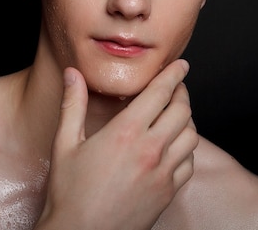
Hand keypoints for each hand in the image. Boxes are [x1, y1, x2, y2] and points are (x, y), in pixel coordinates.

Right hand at [36, 59, 197, 229]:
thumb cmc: (70, 193)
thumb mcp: (65, 144)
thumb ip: (73, 105)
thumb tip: (73, 74)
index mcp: (126, 133)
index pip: (160, 93)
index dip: (174, 74)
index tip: (180, 65)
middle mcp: (150, 150)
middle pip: (182, 110)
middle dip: (182, 93)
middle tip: (176, 88)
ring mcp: (162, 173)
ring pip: (192, 136)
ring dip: (187, 120)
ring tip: (176, 114)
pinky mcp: (168, 192)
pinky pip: (190, 163)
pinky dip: (188, 149)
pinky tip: (175, 146)